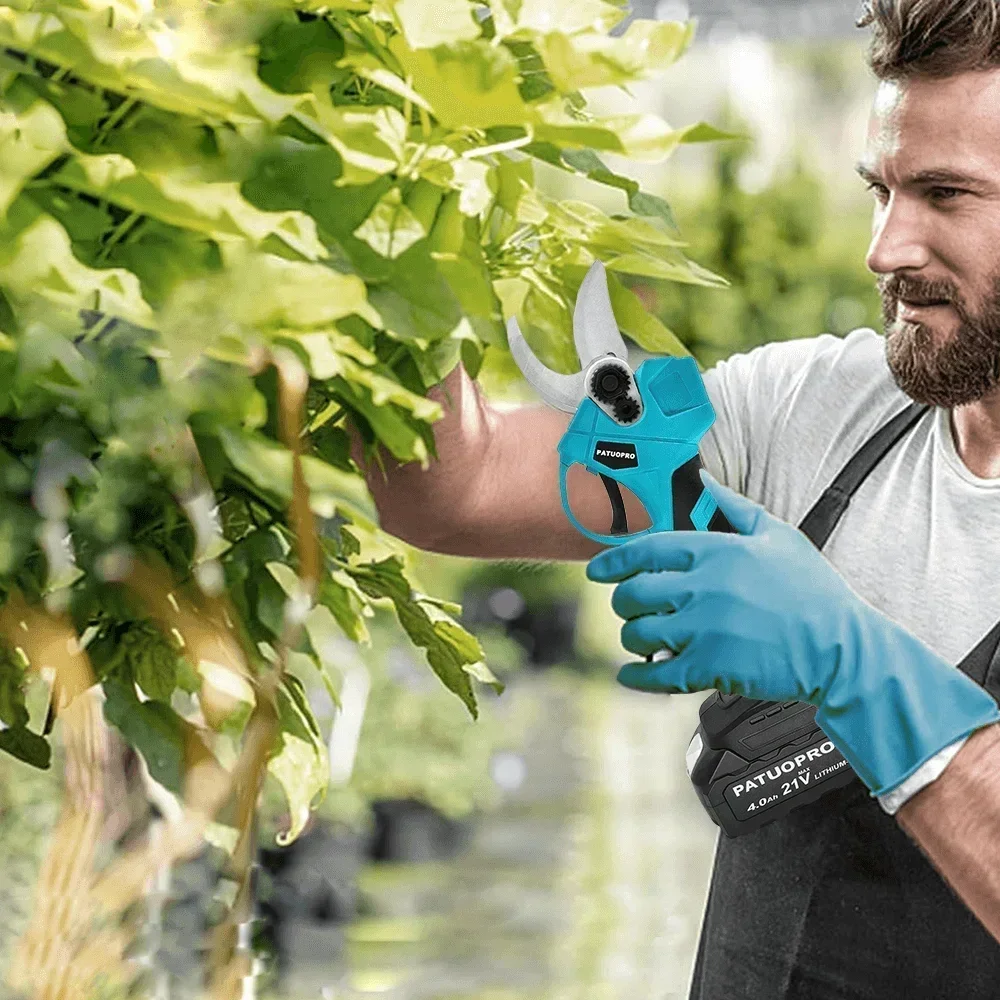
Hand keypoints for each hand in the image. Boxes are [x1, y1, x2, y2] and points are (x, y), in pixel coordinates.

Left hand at [586, 471, 999, 795]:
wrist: (841, 647)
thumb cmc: (812, 591)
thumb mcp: (778, 535)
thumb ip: (733, 507)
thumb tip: (704, 481)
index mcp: (715, 552)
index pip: (646, 551)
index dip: (612, 562)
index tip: (596, 571)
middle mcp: (703, 588)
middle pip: (633, 595)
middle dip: (623, 603)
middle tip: (629, 608)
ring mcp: (704, 629)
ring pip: (639, 634)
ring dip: (632, 638)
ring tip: (642, 639)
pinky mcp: (711, 667)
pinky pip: (656, 675)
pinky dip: (636, 676)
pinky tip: (630, 674)